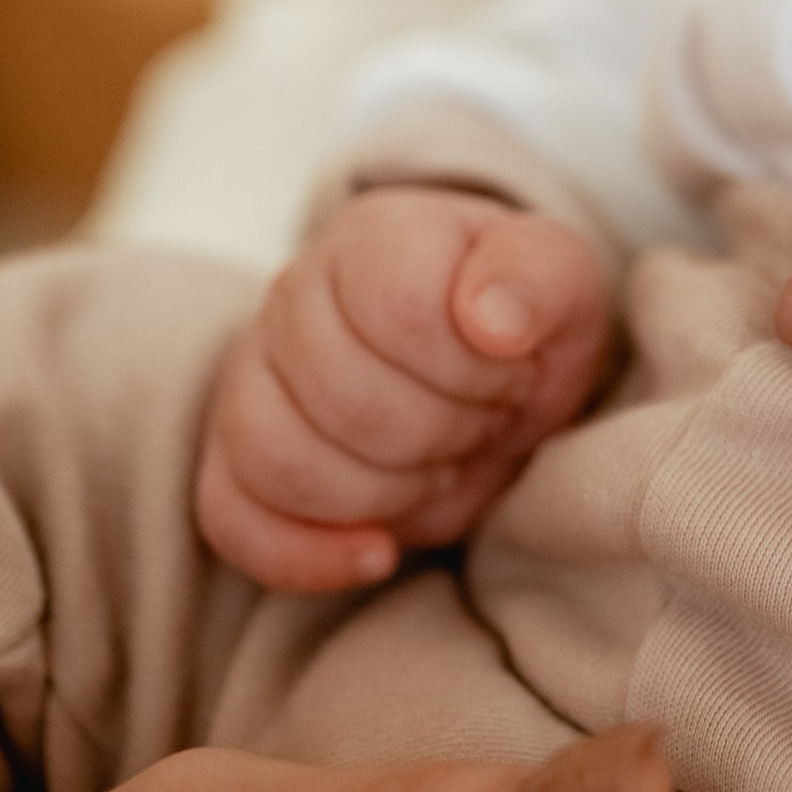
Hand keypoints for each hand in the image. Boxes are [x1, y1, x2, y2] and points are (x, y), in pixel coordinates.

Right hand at [196, 186, 616, 590]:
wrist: (478, 362)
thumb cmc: (513, 318)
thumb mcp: (558, 279)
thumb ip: (538, 275)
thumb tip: (493, 320)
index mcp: (374, 238)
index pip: (401, 310)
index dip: (471, 364)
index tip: (510, 365)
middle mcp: (295, 295)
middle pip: (347, 403)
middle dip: (442, 433)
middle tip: (482, 417)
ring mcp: (253, 375)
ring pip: (281, 462)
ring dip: (386, 492)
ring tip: (438, 466)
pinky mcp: (235, 454)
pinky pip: (233, 517)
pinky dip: (306, 553)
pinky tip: (377, 551)